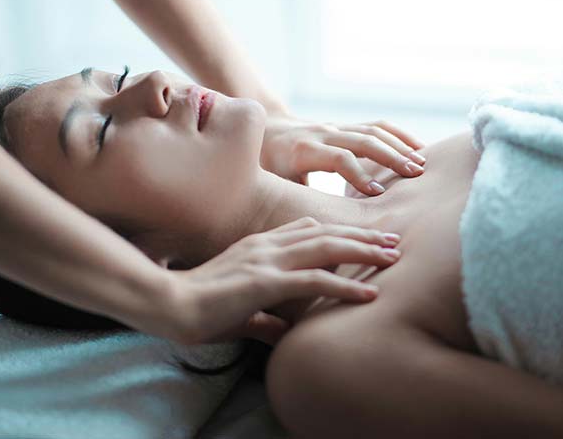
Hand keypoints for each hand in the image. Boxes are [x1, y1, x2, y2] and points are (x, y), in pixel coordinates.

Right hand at [167, 217, 401, 345]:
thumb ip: (263, 318)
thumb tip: (282, 332)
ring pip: (326, 249)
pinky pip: (315, 280)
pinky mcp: (266, 282)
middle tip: (393, 241)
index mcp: (258, 247)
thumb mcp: (238, 312)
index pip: (306, 230)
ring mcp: (267, 261)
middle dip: (362, 236)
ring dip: (363, 252)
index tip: (365, 238)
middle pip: (325, 232)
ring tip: (393, 257)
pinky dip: (346, 286)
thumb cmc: (197, 309)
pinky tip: (369, 293)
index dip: (338, 232)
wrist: (169, 305)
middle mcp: (266, 246)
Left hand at [260, 115, 426, 195]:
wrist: (264, 132)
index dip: (359, 173)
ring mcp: (336, 128)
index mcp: (303, 150)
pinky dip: (399, 136)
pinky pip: (377, 126)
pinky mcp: (346, 127)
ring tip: (422, 164)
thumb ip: (292, 202)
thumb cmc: (266, 168)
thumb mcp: (272, 184)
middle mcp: (322, 134)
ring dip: (400, 146)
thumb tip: (309, 233)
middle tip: (414, 175)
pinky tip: (419, 149)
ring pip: (373, 130)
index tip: (377, 193)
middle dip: (390, 157)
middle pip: (362, 140)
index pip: (338, 157)